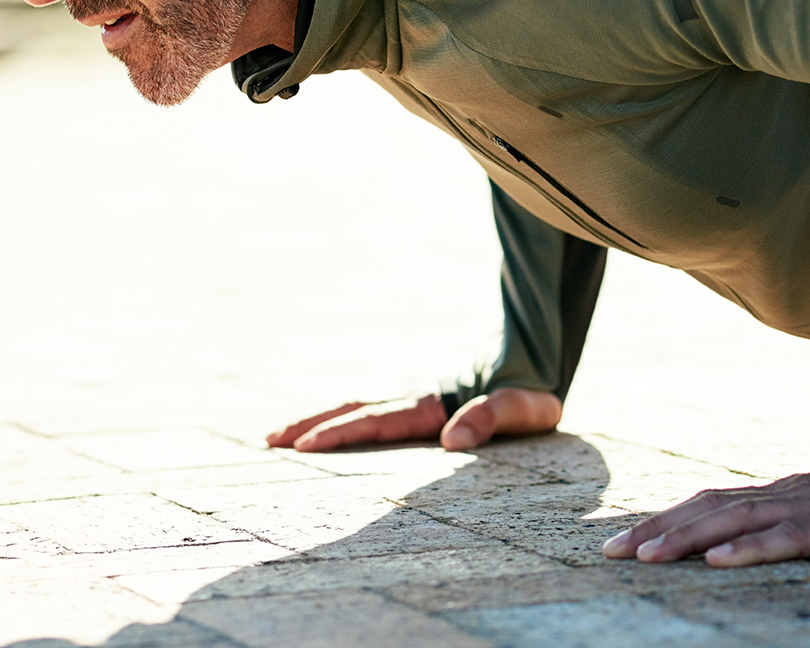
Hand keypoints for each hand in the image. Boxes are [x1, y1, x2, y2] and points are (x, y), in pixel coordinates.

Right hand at [265, 388, 562, 452]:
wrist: (538, 363)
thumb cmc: (533, 393)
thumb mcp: (525, 409)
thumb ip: (491, 416)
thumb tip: (451, 442)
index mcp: (432, 404)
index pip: (377, 421)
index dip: (341, 433)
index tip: (306, 445)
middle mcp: (414, 399)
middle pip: (354, 411)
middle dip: (312, 426)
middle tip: (271, 441)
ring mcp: (413, 400)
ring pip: (356, 408)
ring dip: (319, 421)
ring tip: (279, 436)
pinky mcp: (419, 407)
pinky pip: (371, 413)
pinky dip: (342, 421)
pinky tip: (325, 431)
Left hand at [603, 469, 809, 565]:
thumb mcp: (788, 516)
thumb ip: (750, 525)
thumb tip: (701, 545)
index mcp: (757, 496)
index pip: (696, 504)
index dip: (654, 521)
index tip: (613, 544)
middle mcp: (768, 496)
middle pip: (703, 509)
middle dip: (656, 529)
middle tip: (615, 551)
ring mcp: (796, 507)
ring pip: (733, 519)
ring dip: (688, 538)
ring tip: (651, 557)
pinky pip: (784, 538)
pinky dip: (750, 548)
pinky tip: (720, 561)